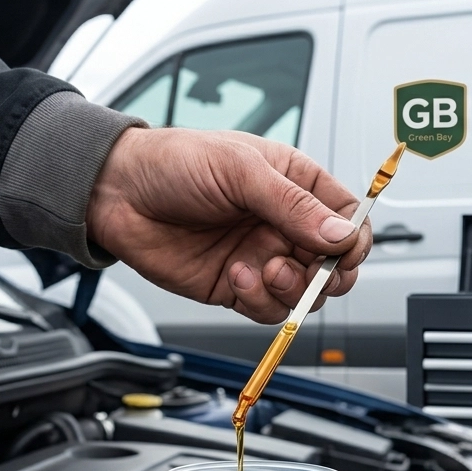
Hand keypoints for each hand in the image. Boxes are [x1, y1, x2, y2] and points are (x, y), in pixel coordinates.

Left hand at [85, 127, 371, 323]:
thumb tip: (341, 234)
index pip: (348, 219)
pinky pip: (266, 308)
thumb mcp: (240, 170)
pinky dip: (260, 301)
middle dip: (328, 274)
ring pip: (303, 293)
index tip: (343, 251)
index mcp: (295, 185)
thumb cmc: (174, 163)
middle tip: (307, 269)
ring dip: (293, 290)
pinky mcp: (233, 285)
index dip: (354, 240)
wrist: (117, 192)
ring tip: (265, 268)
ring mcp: (259, 257)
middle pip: (334, 265)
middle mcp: (282, 224)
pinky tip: (238, 277)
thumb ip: (292, 205)